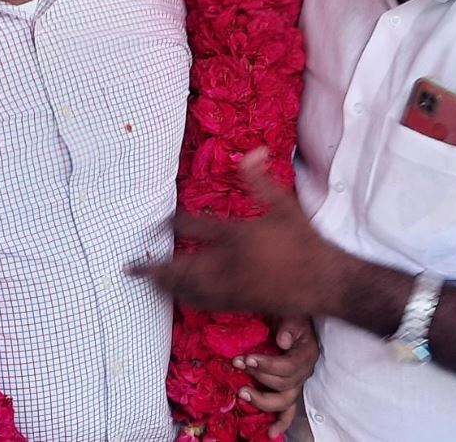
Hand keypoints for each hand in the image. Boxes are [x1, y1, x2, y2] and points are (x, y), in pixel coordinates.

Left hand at [132, 149, 340, 317]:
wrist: (323, 281)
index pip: (192, 225)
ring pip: (188, 289)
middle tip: (132, 268)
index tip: (159, 221)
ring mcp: (231, 287)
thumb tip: (251, 151)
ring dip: (166, 286)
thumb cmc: (303, 240)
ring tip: (149, 282)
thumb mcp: (283, 203)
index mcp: (235, 234)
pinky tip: (180, 296)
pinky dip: (186, 298)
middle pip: (180, 267)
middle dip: (154, 268)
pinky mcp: (238, 303)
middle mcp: (228, 263)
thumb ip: (260, 180)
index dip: (171, 222)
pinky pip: (204, 303)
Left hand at [232, 317, 318, 437]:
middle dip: (258, 376)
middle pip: (283, 384)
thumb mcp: (290, 314)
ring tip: (242, 393)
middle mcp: (304, 372)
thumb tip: (282, 341)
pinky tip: (271, 432)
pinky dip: (281, 422)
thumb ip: (288, 325)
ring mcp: (298, 383)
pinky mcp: (290, 389)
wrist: (290, 319)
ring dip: (262, 399)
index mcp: (307, 353)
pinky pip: (289, 411)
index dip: (265, 365)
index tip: (246, 359)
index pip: (287, 367)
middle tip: (238, 365)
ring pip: (284, 401)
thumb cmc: (289, 317)